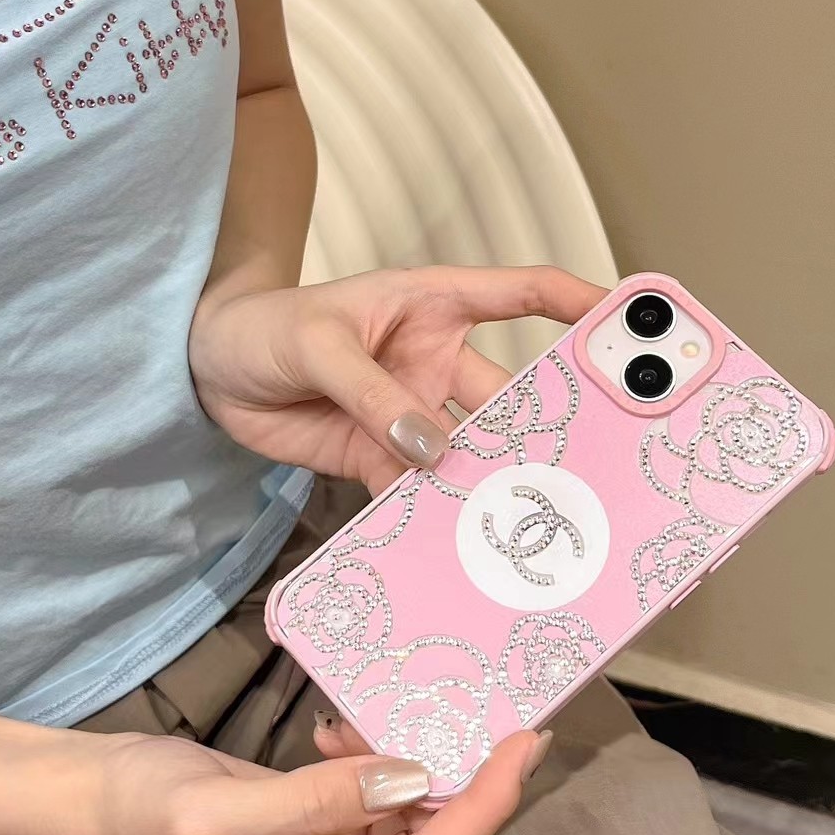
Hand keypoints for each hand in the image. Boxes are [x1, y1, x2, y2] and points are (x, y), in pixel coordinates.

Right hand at [88, 727, 550, 834]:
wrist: (97, 796)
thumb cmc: (143, 810)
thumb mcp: (216, 812)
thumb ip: (316, 801)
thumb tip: (412, 778)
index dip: (485, 808)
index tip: (527, 746)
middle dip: (476, 787)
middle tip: (512, 721)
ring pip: (411, 821)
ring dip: (416, 764)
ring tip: (391, 714)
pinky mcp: (320, 834)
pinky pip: (376, 802)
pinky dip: (375, 761)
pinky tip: (341, 730)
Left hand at [189, 266, 605, 492]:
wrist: (208, 371)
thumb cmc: (265, 325)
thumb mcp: (318, 341)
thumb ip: (371, 391)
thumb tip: (428, 449)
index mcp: (435, 305)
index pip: (522, 295)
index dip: (578, 304)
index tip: (626, 325)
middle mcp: (436, 362)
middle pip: (509, 397)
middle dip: (545, 427)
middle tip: (583, 463)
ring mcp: (413, 414)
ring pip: (471, 452)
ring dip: (490, 480)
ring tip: (523, 515)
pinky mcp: (383, 458)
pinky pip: (419, 492)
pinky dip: (435, 516)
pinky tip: (453, 540)